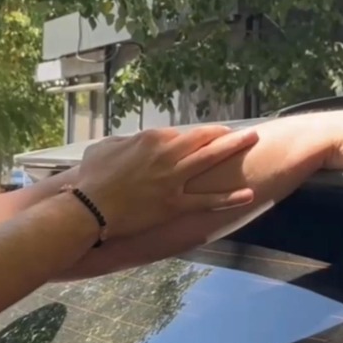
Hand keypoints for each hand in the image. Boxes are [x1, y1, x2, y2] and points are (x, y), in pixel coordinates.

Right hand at [74, 126, 258, 238]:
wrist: (90, 209)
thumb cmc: (91, 178)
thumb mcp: (102, 148)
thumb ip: (122, 142)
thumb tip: (130, 142)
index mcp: (150, 139)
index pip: (179, 133)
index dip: (194, 136)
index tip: (203, 137)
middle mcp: (167, 155)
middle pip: (203, 139)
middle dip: (225, 134)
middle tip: (243, 133)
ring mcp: (173, 180)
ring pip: (211, 160)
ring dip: (234, 149)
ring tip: (252, 141)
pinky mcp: (175, 205)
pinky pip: (207, 200)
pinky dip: (229, 198)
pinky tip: (248, 194)